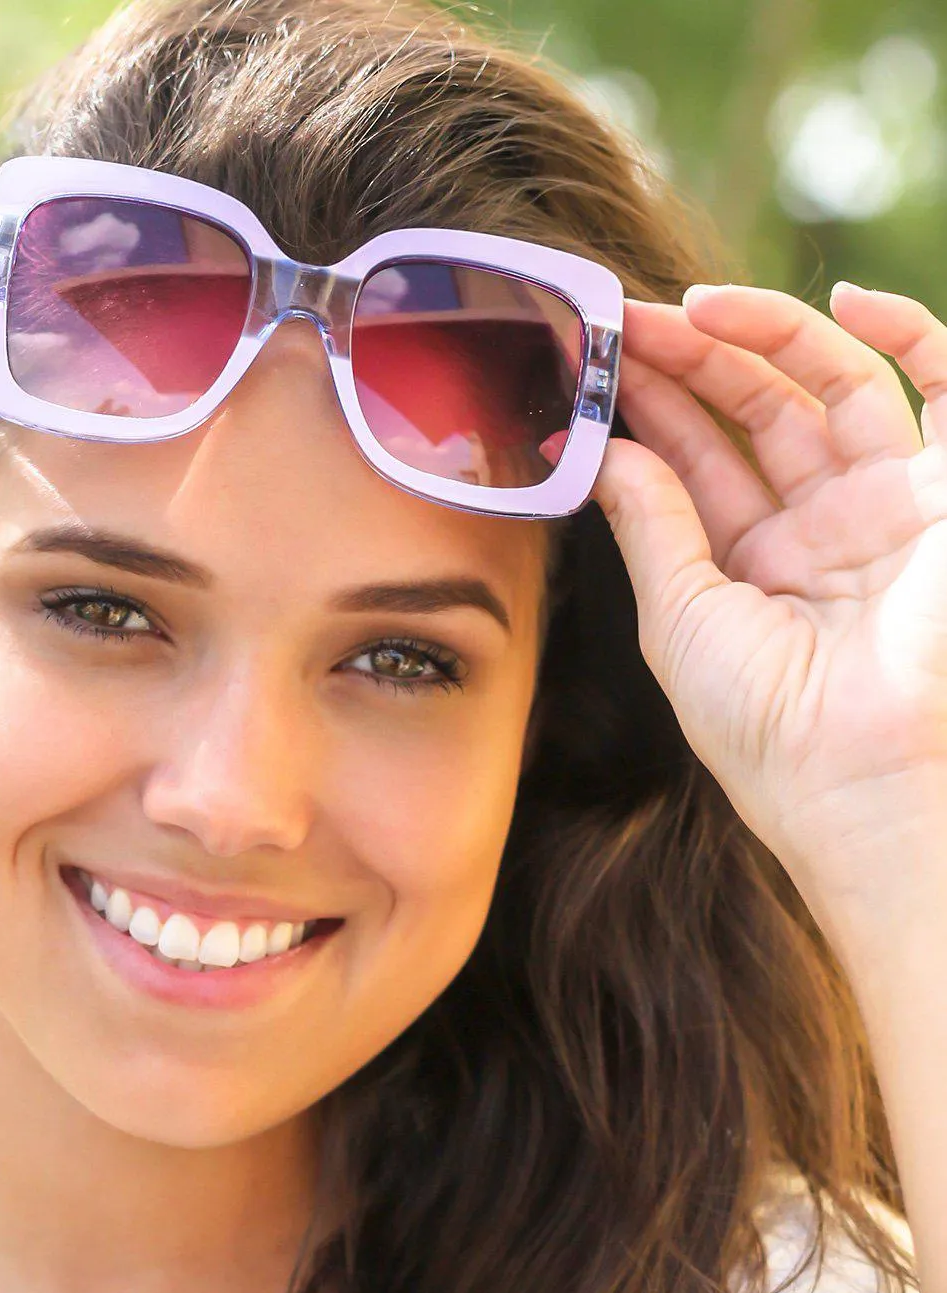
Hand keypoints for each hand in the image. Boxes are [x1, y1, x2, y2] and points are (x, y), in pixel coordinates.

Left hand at [593, 282, 946, 932]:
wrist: (863, 776)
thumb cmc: (766, 726)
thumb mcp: (682, 619)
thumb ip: (650, 524)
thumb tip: (602, 449)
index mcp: (756, 568)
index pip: (701, 460)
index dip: (653, 404)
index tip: (597, 356)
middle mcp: (824, 528)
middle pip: (758, 411)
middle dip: (693, 360)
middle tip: (630, 319)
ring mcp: (889, 504)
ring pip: (831, 383)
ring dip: (766, 335)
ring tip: (693, 308)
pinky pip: (942, 382)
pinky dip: (904, 329)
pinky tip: (841, 298)